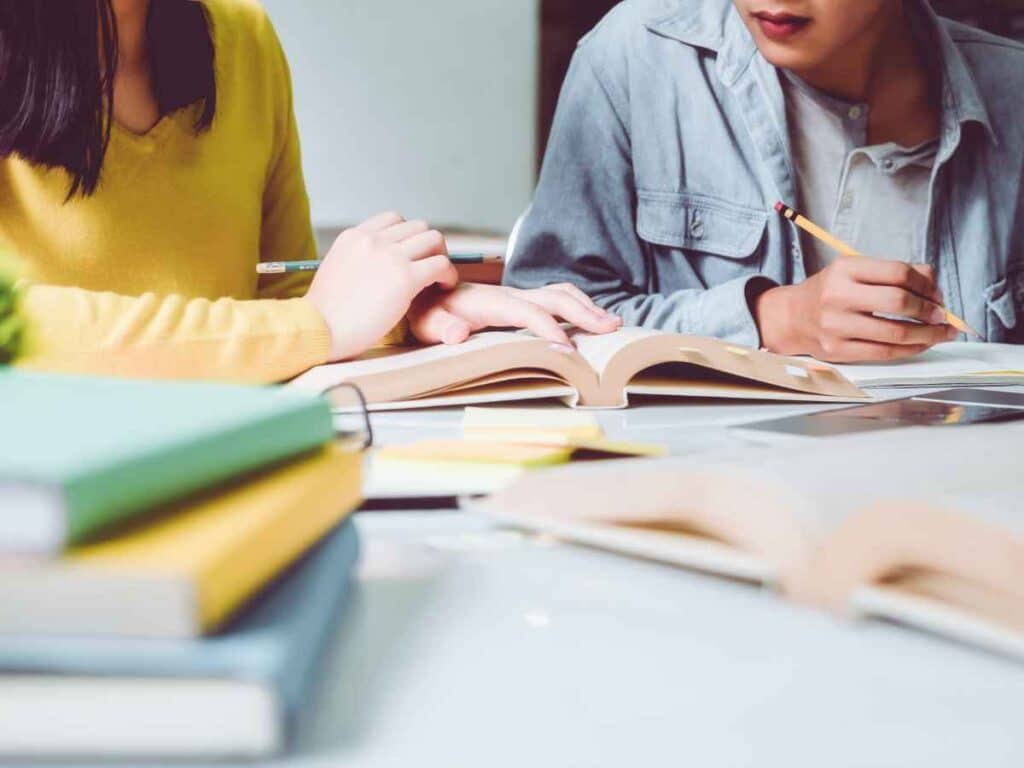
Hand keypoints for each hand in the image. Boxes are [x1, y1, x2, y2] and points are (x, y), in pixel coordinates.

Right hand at [305, 212, 456, 360]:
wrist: (318, 330)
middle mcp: (373, 240)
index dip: (409, 237)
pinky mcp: (405, 278)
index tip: (412, 256)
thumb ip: (357, 260)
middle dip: (429, 246)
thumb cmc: (325, 314)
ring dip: (441, 257)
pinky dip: (448, 275)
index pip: (393, 219)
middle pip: (418, 226)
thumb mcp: (336, 271)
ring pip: (434, 240)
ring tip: (439, 279)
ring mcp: (390, 256)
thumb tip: (371, 266)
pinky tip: (443, 288)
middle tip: (430, 269)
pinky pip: (441, 265)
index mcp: (354, 236)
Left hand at [407, 282, 621, 347]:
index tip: (567, 349)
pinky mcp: (518, 302)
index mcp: (491, 301)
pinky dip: (577, 306)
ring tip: (612, 323)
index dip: (548, 328)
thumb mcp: (425, 322)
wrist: (421, 292)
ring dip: (586, 307)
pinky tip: (590, 319)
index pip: (528, 312)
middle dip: (584, 313)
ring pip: (560, 294)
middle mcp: (509, 295)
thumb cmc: (425, 311)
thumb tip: (458, 333)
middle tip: (612, 329)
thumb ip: (441, 327)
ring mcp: (516, 297)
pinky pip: (554, 299)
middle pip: (555, 298)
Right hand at [753, 257, 957, 361]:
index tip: (937, 294)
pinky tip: (921, 344)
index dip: (925, 284)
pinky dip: (910, 349)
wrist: (793, 317)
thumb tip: (933, 285)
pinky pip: (884, 353)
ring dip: (927, 334)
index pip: (897, 273)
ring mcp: (836, 326)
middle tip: (942, 315)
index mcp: (844, 270)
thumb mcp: (855, 271)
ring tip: (941, 333)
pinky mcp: (838, 351)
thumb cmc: (830, 292)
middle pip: (898, 303)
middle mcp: (837, 297)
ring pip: (895, 333)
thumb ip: (893, 272)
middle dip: (929, 311)